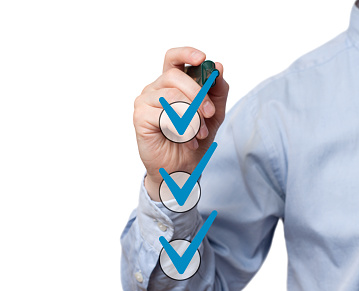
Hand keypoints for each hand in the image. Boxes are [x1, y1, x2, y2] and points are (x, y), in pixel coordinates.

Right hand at [133, 47, 228, 200]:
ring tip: (199, 134)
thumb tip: (218, 68)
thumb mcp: (213, 115)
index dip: (187, 53)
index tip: (203, 58)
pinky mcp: (140, 117)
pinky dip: (181, 129)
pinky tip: (186, 141)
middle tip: (209, 112)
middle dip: (197, 94)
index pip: (174, 58)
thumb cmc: (195, 141)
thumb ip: (217, 92)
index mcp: (172, 84)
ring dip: (192, 117)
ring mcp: (145, 102)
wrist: (183, 169)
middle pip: (175, 76)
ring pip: (172, 96)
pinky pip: (164, 115)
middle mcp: (155, 89)